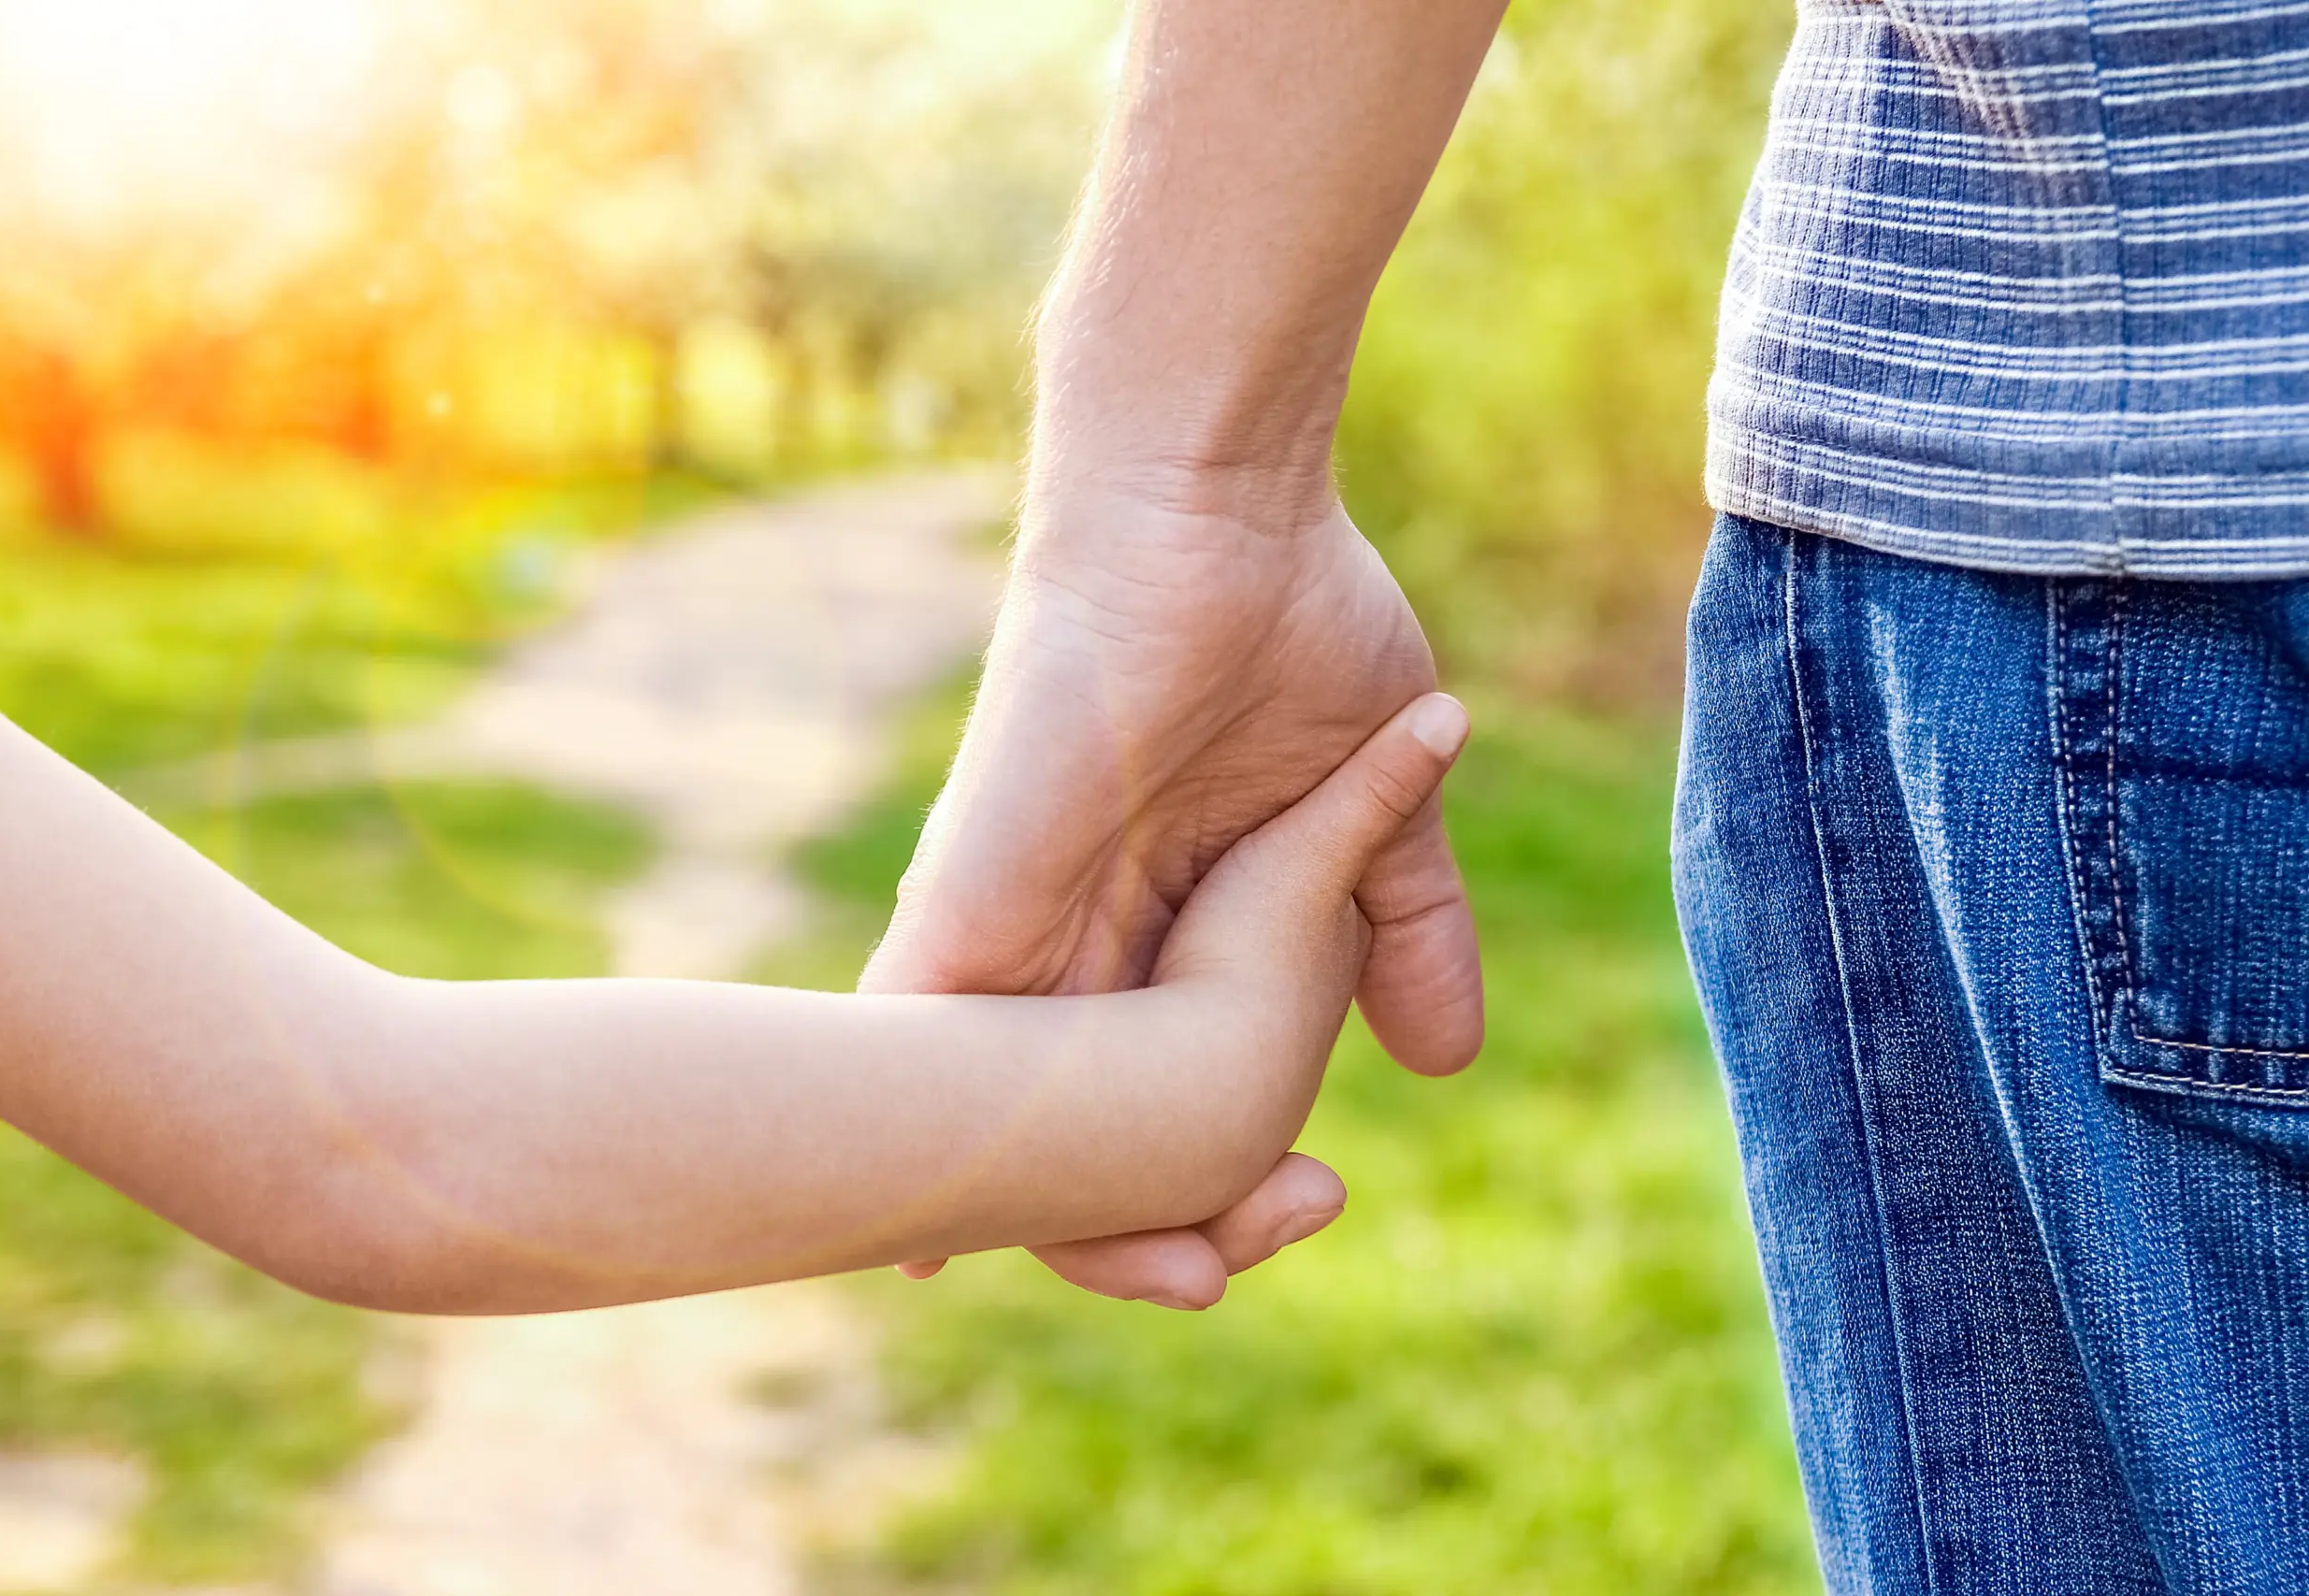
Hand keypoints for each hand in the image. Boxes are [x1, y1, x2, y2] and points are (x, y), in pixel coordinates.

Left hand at [862, 476, 1483, 1306]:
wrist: (1219, 507)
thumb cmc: (1289, 618)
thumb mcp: (1376, 800)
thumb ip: (1405, 925)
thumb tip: (1450, 1062)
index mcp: (1166, 928)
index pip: (1174, 1098)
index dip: (1224, 1182)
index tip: (1313, 1206)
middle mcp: (1076, 941)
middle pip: (1085, 1136)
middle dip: (1148, 1234)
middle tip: (1222, 1279)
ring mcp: (1016, 921)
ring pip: (998, 1118)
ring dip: (1057, 1219)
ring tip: (1154, 1280)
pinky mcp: (971, 889)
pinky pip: (911, 1039)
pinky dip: (902, 1138)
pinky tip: (908, 1238)